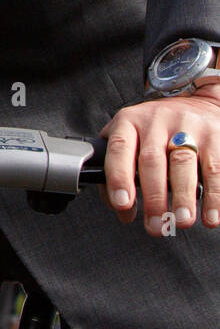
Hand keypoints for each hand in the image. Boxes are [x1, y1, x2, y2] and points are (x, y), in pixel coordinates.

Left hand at [100, 85, 219, 233]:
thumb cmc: (156, 129)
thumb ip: (118, 170)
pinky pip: (215, 169)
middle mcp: (157, 122)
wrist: (197, 102)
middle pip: (152, 160)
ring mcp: (187, 127)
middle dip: (154, 198)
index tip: (122, 203)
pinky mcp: (215, 138)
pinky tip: (210, 217)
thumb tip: (122, 211)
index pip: (119, 148)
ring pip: (183, 163)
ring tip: (181, 221)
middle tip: (156, 227)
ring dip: (183, 197)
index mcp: (130, 122)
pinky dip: (215, 197)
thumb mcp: (131, 136)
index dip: (118, 176)